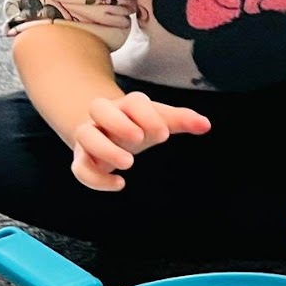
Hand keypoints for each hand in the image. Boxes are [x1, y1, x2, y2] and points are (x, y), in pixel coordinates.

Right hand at [70, 91, 211, 191]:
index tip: (164, 134)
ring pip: (85, 135)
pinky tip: (119, 184)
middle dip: (118, 123)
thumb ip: (182, 120)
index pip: (133, 101)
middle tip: (140, 140)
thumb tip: (206, 125)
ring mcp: (90, 136)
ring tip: (129, 163)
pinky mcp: (83, 158)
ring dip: (105, 149)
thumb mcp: (160, 120)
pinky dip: (95, 178)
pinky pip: (79, 166)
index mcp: (127, 104)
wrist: (108, 131)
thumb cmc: (139, 123)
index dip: (147, 116)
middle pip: (98, 107)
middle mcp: (104, 117)